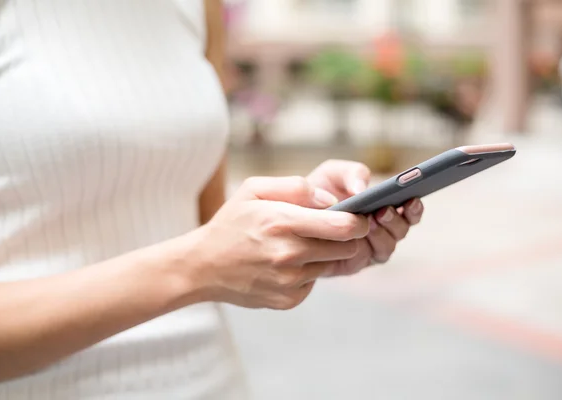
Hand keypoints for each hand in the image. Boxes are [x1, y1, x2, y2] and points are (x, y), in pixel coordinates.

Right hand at [188, 176, 368, 309]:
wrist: (202, 266)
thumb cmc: (231, 223)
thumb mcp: (254, 190)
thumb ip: (295, 186)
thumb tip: (329, 200)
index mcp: (282, 221)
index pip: (343, 226)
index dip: (358, 221)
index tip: (359, 217)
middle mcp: (288, 254)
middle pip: (346, 248)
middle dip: (345, 237)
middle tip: (331, 230)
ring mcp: (289, 281)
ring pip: (331, 265)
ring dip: (324, 254)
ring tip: (300, 245)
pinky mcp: (288, 299)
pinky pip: (314, 282)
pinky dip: (307, 272)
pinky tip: (286, 265)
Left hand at [307, 160, 423, 276]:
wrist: (292, 216)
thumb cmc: (318, 192)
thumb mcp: (333, 174)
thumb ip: (351, 174)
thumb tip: (362, 189)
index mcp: (385, 208)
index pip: (410, 212)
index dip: (415, 208)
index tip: (411, 199)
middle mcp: (382, 231)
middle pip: (401, 231)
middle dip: (395, 221)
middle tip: (382, 210)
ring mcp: (369, 249)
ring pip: (386, 247)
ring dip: (381, 235)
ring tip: (368, 221)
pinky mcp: (353, 263)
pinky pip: (364, 260)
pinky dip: (362, 249)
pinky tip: (353, 238)